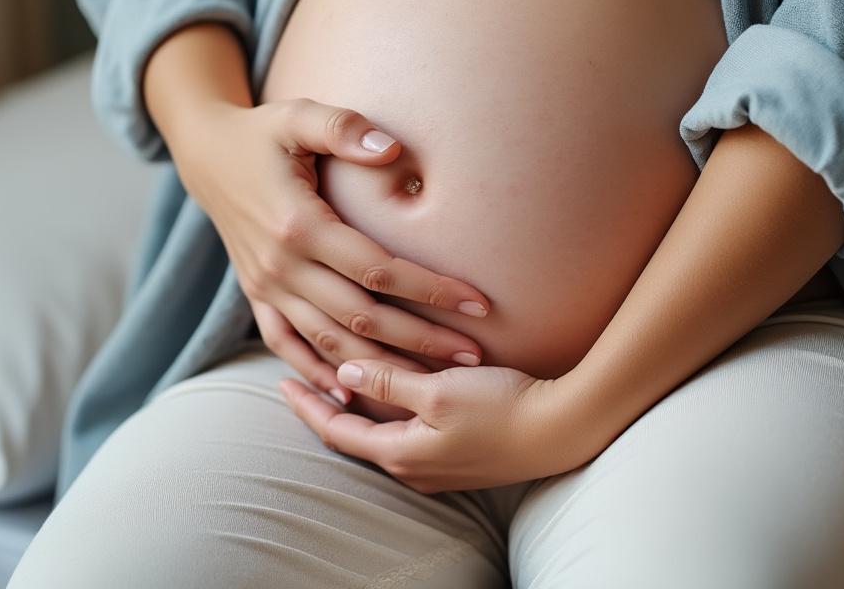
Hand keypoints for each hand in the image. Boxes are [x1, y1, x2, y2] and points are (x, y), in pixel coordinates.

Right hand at [166, 91, 490, 405]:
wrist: (207, 156)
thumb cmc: (264, 133)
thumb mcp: (298, 116)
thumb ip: (344, 128)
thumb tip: (392, 149)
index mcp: (300, 225)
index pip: (378, 269)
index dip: (431, 289)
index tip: (477, 303)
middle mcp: (282, 266)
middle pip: (362, 318)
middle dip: (421, 340)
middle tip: (474, 355)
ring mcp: (266, 287)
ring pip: (331, 342)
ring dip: (383, 367)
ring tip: (435, 380)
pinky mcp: (256, 298)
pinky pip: (287, 345)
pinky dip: (318, 372)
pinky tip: (355, 393)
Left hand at [277, 358, 591, 492]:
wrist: (562, 431)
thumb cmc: (501, 407)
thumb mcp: (437, 389)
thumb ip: (387, 381)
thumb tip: (342, 373)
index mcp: (400, 453)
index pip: (335, 431)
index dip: (306, 406)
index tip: (281, 382)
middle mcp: (413, 469)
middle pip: (355, 437)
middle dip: (327, 408)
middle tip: (301, 377)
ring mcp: (437, 469)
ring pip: (382, 435)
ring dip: (359, 410)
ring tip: (338, 382)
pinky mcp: (460, 459)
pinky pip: (409, 436)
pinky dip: (389, 414)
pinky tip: (392, 393)